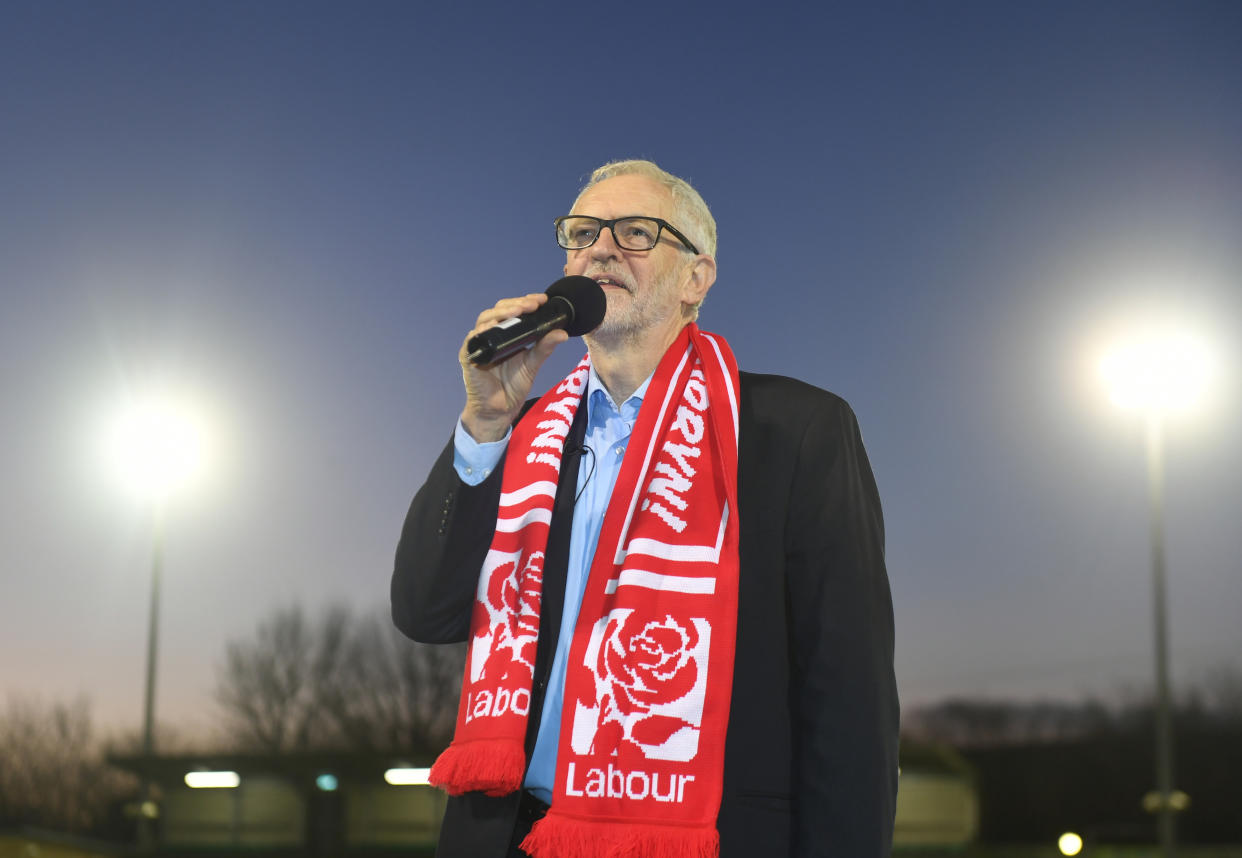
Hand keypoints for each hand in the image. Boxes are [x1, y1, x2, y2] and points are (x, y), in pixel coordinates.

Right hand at [458, 293, 569, 441]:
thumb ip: (545, 347)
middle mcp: (491, 335)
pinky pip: (472, 340)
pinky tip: (493, 327)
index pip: (512, 310)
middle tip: (532, 304)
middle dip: (515, 304)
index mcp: (506, 334)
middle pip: (498, 310)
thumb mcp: (533, 363)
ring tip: (518, 311)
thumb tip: (562, 332)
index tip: (541, 299)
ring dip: (501, 313)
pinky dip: (481, 331)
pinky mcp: (468, 356)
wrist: (499, 410)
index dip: (525, 301)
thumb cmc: (513, 386)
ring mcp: (479, 344)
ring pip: (485, 320)